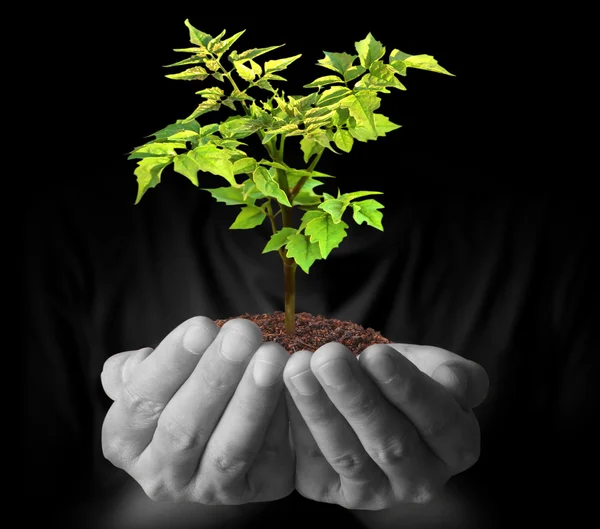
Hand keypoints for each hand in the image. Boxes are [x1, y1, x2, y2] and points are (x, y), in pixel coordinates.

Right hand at [101, 316, 293, 504]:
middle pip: (183, 428)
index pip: (141, 402)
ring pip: (228, 449)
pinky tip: (292, 383)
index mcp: (125, 441)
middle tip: (242, 335)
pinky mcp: (253, 490)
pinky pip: (268, 457)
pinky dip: (281, 419)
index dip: (171, 363)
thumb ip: (140, 370)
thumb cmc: (188, 386)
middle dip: (215, 377)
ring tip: (271, 357)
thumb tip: (134, 364)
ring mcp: (206, 490)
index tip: (202, 326)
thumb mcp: (157, 376)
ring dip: (252, 400)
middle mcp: (159, 475)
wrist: (228, 417)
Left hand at [283, 342, 487, 509]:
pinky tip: (280, 394)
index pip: (437, 419)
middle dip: (355, 397)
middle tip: (327, 357)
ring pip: (347, 454)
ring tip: (298, 369)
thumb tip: (457, 384)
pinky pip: (313, 463)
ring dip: (318, 409)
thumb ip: (451, 372)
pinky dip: (296, 427)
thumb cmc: (402, 375)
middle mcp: (421, 480)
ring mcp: (376, 492)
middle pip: (389, 441)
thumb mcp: (432, 365)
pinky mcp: (333, 491)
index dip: (407, 388)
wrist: (367, 390)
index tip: (376, 355)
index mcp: (457, 446)